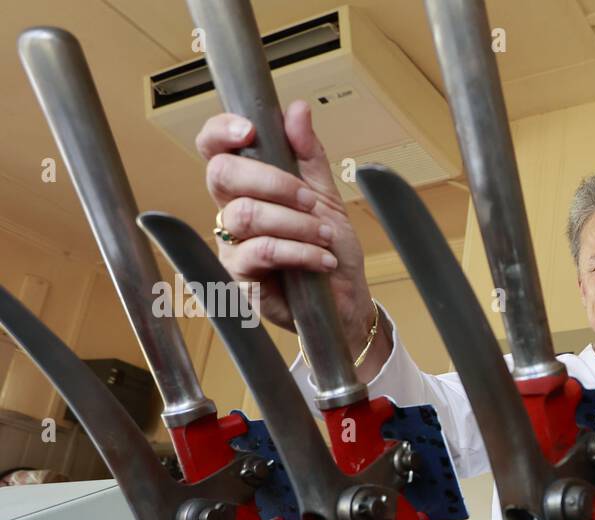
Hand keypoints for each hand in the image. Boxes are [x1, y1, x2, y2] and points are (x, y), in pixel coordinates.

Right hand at [195, 100, 377, 358]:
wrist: (346, 300)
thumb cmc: (331, 248)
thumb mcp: (326, 196)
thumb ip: (308, 155)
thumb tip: (297, 109)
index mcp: (247, 186)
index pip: (215, 149)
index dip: (221, 132)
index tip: (250, 130)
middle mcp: (231, 212)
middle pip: (222, 176)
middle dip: (273, 181)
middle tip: (310, 200)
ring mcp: (232, 245)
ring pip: (246, 215)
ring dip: (294, 222)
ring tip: (324, 235)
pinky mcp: (241, 278)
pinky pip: (261, 252)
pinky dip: (299, 251)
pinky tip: (322, 259)